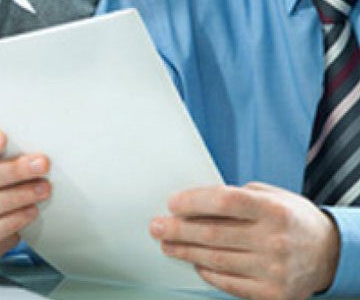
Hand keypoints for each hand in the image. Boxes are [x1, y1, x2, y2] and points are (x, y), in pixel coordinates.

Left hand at [149, 182, 339, 299]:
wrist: (329, 252)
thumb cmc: (290, 217)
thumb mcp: (269, 195)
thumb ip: (235, 198)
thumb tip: (193, 203)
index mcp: (273, 209)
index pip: (224, 202)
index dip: (194, 201)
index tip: (172, 203)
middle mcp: (274, 240)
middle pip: (213, 234)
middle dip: (178, 230)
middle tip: (156, 226)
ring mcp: (274, 271)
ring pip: (216, 260)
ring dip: (185, 251)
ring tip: (167, 244)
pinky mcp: (273, 295)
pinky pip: (230, 283)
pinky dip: (208, 272)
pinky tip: (195, 262)